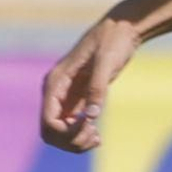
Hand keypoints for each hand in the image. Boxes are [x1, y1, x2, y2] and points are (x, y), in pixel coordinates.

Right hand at [40, 14, 139, 152]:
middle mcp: (56, 91)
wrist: (123, 29)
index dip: (66, 132)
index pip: (48, 122)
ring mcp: (66, 96)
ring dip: (75, 141)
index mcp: (56, 82)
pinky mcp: (78, 98)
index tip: (90, 125)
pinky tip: (97, 135)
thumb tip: (90, 116)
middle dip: (70, 140)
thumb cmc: (113, 40)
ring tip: (97, 138)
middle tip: (95, 136)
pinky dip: (81, 135)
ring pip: (59, 132)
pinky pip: (71, 126)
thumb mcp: (106, 63)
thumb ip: (97, 88)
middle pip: (50, 132)